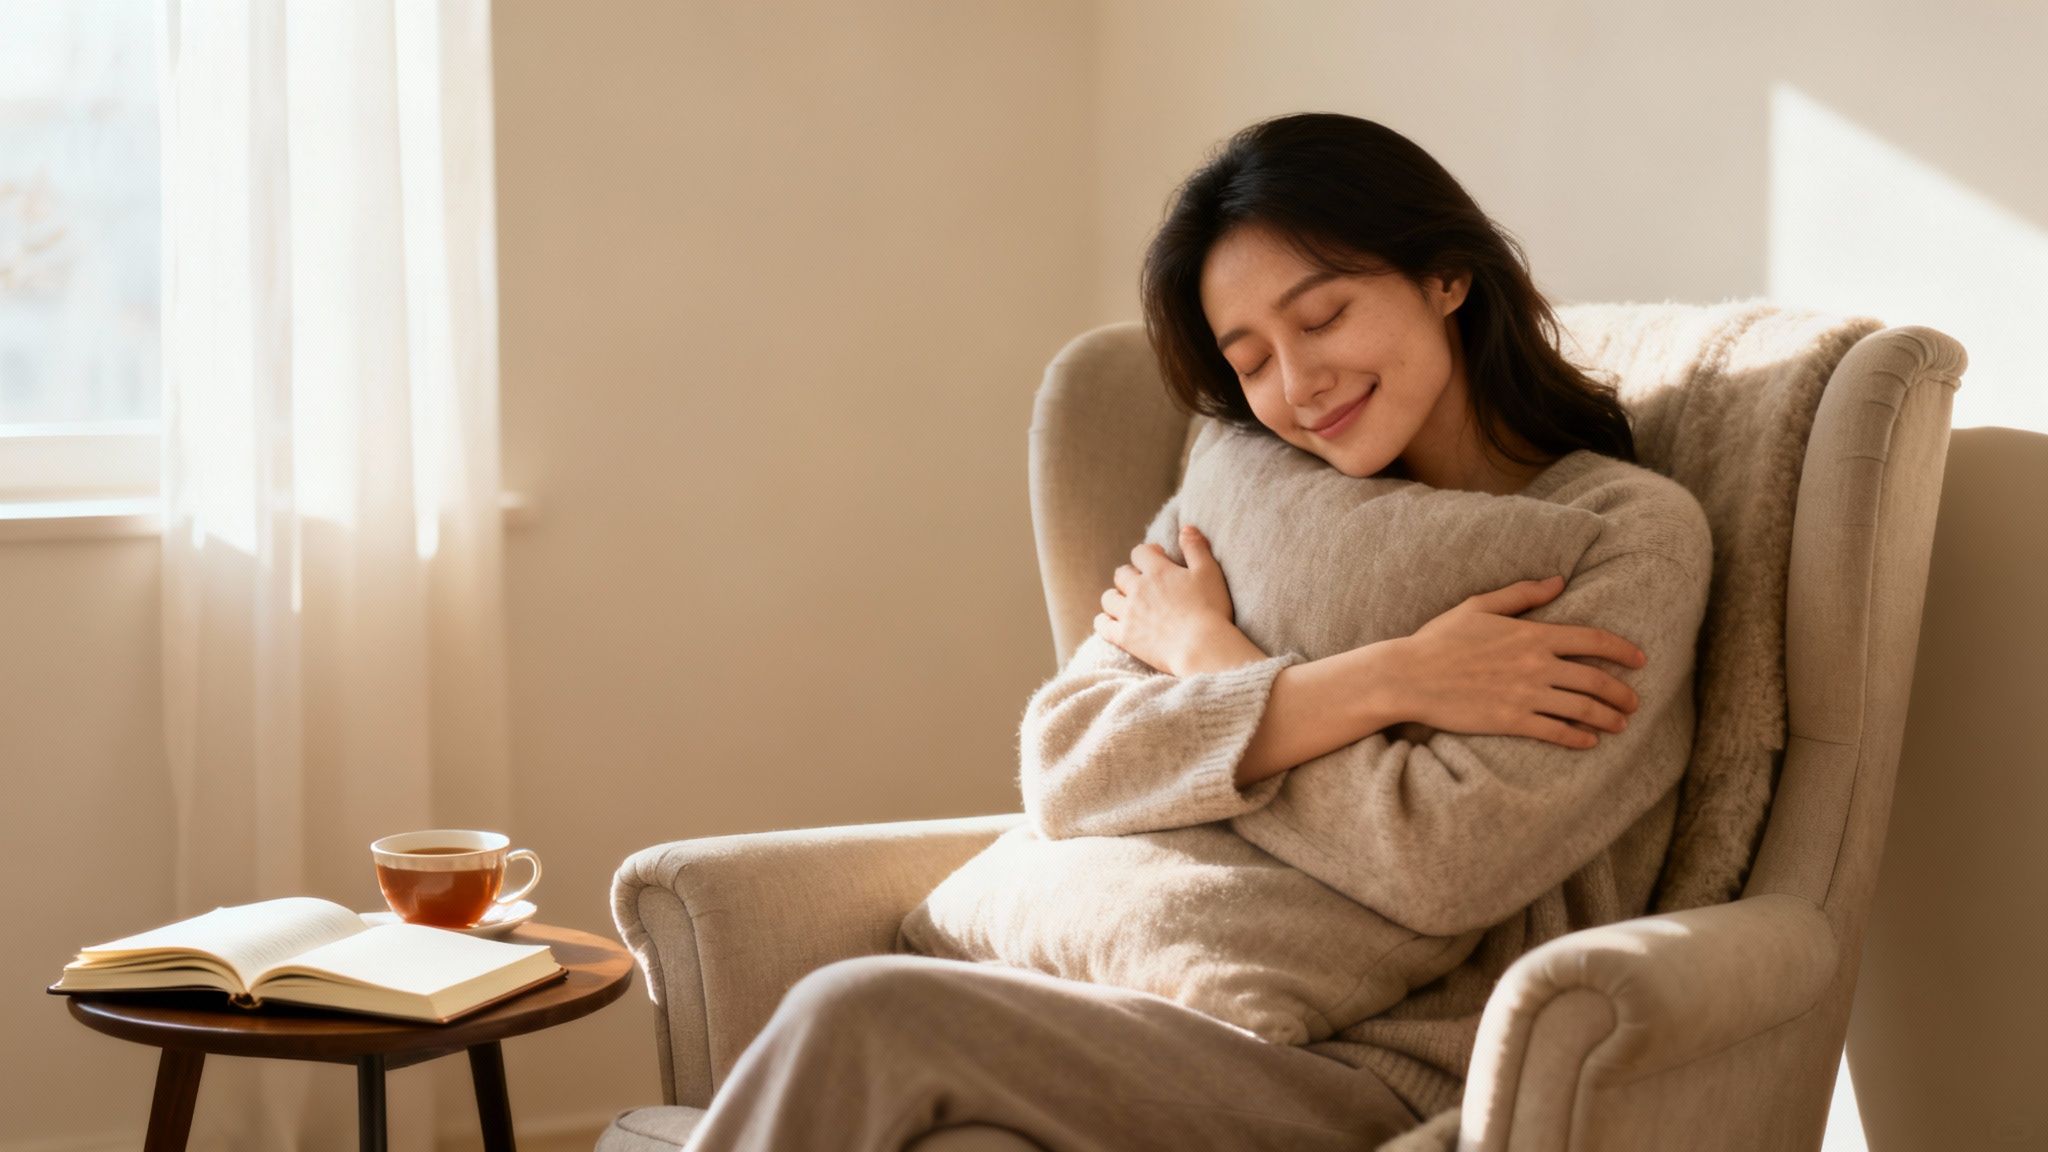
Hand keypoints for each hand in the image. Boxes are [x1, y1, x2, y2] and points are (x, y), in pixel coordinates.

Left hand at [1094, 524, 1236, 676]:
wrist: (1202, 648)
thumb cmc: (1210, 610)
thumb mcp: (1209, 572)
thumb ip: (1196, 548)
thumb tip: (1186, 527)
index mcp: (1158, 571)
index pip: (1140, 552)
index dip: (1147, 554)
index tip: (1157, 559)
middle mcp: (1138, 589)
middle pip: (1121, 575)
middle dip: (1129, 576)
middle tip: (1142, 585)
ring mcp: (1128, 614)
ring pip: (1109, 598)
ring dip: (1115, 597)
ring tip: (1127, 603)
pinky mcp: (1124, 637)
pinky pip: (1102, 625)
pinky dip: (1103, 621)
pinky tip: (1111, 622)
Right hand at [1391, 575, 1647, 748]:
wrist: (1409, 676)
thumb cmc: (1440, 639)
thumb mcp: (1478, 606)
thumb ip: (1522, 594)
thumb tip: (1559, 581)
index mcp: (1532, 633)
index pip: (1593, 640)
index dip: (1623, 650)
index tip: (1640, 660)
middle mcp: (1536, 664)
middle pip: (1596, 679)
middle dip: (1622, 693)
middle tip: (1634, 702)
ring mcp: (1526, 694)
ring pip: (1583, 708)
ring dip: (1608, 718)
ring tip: (1619, 725)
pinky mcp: (1511, 721)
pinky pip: (1556, 731)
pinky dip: (1578, 738)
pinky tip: (1589, 742)